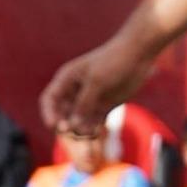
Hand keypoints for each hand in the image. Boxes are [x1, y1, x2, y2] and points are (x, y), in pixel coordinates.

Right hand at [39, 32, 154, 130]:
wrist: (138, 54)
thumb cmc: (113, 61)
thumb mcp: (97, 80)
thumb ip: (84, 103)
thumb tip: (72, 126)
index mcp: (67, 79)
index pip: (49, 100)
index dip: (48, 113)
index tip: (53, 125)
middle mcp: (75, 92)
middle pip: (61, 114)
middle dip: (64, 125)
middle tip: (73, 130)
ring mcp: (89, 100)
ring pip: (77, 122)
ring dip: (79, 130)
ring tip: (89, 131)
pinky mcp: (103, 107)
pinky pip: (92, 124)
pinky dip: (92, 130)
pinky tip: (95, 131)